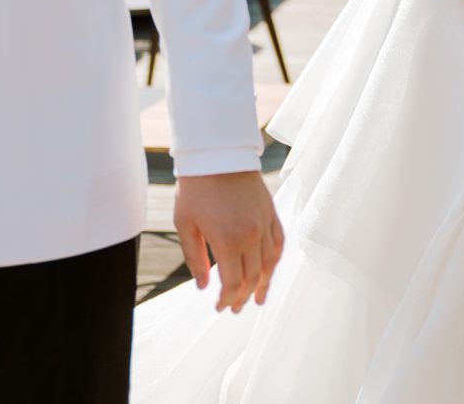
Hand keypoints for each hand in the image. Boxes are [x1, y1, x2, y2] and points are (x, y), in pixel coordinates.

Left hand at [173, 171, 282, 312]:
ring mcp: (264, 224)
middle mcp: (251, 236)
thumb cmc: (195, 188)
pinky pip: (278, 243)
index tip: (219, 308)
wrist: (217, 154)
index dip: (227, 300)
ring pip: (270, 264)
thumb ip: (194, 258)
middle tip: (234, 308)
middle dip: (242, 297)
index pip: (233, 283)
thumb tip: (203, 286)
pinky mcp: (271, 212)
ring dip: (263, 284)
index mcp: (227, 241)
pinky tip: (269, 270)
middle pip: (253, 278)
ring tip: (257, 299)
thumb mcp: (185, 224)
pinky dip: (275, 260)